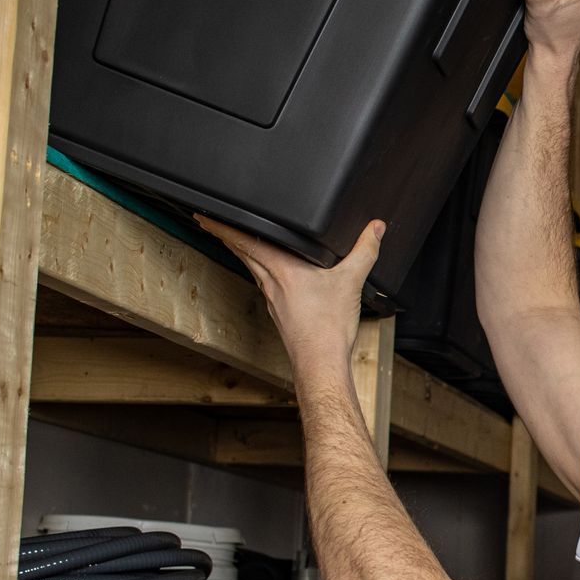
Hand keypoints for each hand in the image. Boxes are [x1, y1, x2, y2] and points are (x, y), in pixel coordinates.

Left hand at [196, 215, 383, 385]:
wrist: (321, 363)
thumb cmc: (328, 328)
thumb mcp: (352, 280)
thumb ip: (365, 250)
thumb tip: (375, 228)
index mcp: (282, 269)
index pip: (244, 241)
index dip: (222, 226)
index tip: (204, 216)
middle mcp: (271, 283)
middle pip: (242, 254)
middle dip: (227, 237)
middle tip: (212, 224)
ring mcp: (272, 300)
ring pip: (252, 269)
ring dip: (243, 254)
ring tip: (238, 244)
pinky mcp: (279, 313)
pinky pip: (265, 286)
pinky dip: (262, 273)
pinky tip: (272, 276)